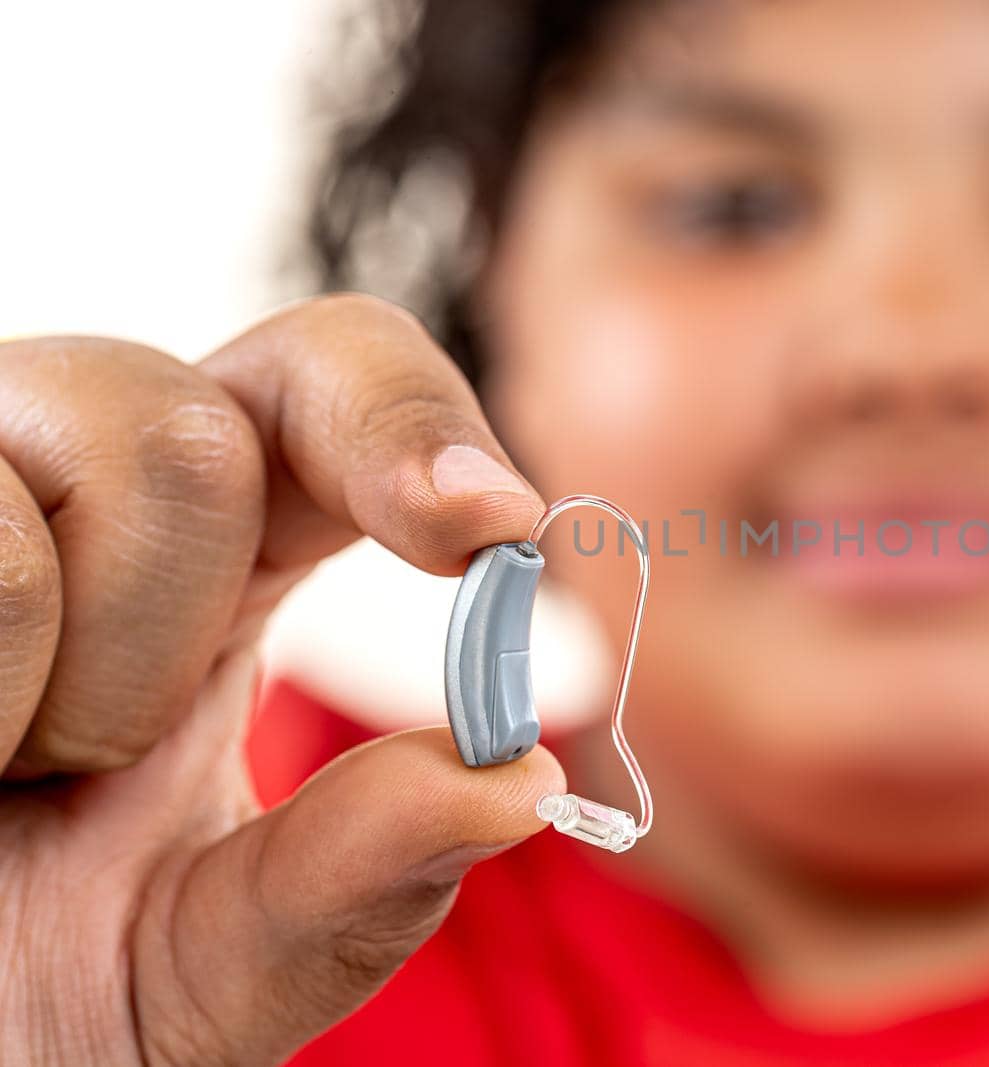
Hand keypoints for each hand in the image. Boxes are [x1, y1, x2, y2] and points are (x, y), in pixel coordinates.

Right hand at [0, 294, 564, 1064]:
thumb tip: (525, 783)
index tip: (498, 527)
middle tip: (126, 744)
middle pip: (222, 408)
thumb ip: (363, 877)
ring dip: (93, 666)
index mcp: (224, 562)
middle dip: (201, 598)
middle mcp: (97, 499)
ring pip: (124, 435)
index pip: (344, 390)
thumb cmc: (43, 994)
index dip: (423, 428)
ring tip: (14, 766)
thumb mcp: (223, 961)